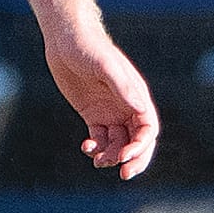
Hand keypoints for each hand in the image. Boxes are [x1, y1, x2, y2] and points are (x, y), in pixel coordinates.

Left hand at [43, 26, 158, 179]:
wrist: (66, 39)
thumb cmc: (88, 47)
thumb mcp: (104, 65)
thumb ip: (122, 86)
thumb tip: (139, 108)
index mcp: (136, 96)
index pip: (147, 129)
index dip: (142, 147)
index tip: (126, 158)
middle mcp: (126, 107)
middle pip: (137, 141)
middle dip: (133, 159)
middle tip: (122, 174)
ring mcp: (109, 111)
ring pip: (117, 143)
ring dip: (111, 156)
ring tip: (97, 160)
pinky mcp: (92, 114)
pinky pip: (100, 138)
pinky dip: (96, 148)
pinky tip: (87, 148)